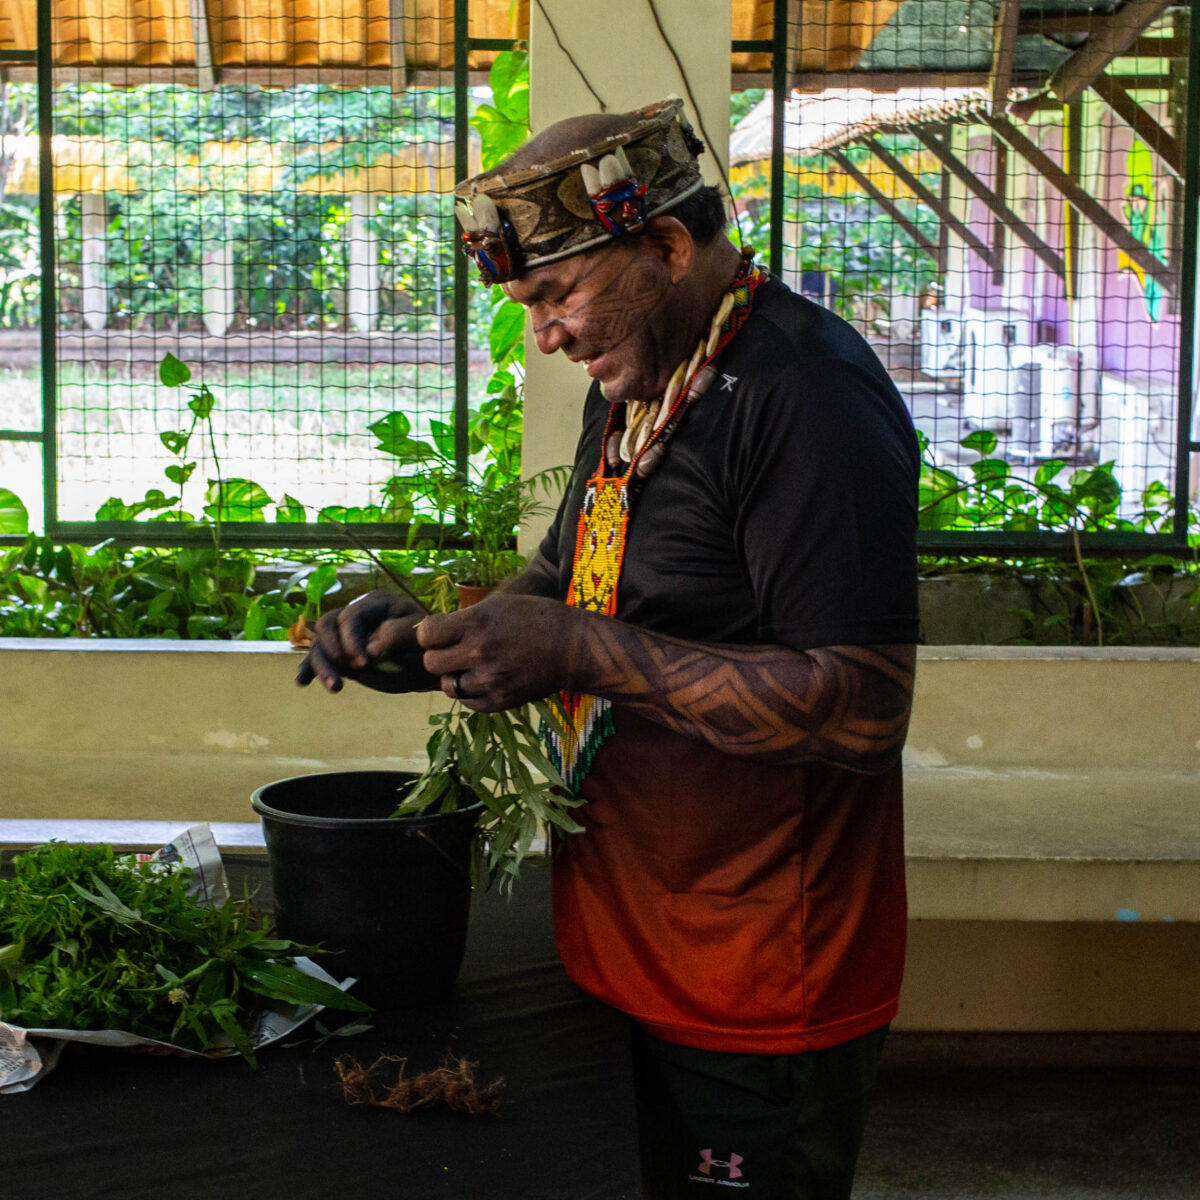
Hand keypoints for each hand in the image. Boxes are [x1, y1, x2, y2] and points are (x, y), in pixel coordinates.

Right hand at [296, 590, 435, 693]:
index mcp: (375, 603)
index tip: (364, 662)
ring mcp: (344, 635)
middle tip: (354, 671)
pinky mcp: (340, 655)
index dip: (352, 639)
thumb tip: (368, 648)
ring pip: (319, 643)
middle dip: (334, 649)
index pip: (351, 616)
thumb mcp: (418, 637)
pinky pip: (317, 657)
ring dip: (322, 665)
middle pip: (327, 625)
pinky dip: (309, 669)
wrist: (426, 665)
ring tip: (336, 687)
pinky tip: (303, 682)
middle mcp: (355, 615)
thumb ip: (397, 635)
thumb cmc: (425, 646)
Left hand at [416, 594, 584, 710]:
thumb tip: (436, 634)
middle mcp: (480, 652)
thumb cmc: (537, 618)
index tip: (440, 633)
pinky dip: (471, 693)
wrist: (574, 647)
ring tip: (471, 668)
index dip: (430, 634)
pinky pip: (468, 703)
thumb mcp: (500, 605)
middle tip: (454, 652)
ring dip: (454, 677)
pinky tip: (482, 681)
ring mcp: (490, 679)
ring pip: (448, 686)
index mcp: (477, 623)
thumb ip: (466, 619)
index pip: (427, 634)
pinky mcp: (501, 701)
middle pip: (431, 663)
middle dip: (439, 656)